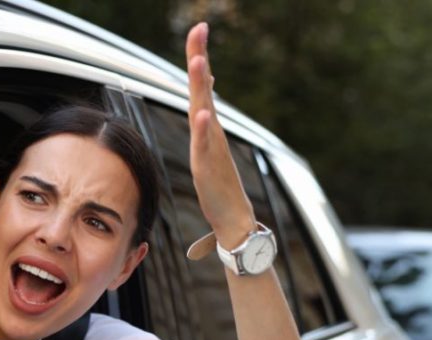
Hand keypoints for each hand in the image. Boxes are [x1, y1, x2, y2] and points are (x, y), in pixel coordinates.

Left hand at [185, 22, 255, 247]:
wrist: (234, 218)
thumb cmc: (220, 187)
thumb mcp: (208, 149)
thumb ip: (206, 124)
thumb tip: (205, 103)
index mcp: (209, 126)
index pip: (201, 85)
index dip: (199, 57)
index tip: (199, 28)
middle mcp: (212, 131)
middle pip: (202, 88)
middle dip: (199, 57)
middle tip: (200, 28)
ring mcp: (211, 147)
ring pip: (203, 111)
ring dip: (200, 86)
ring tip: (198, 61)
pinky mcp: (208, 167)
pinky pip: (205, 145)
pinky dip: (204, 129)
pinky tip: (203, 113)